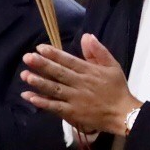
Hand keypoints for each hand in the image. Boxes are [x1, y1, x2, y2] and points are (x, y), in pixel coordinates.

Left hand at [20, 35, 138, 136]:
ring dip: (40, 82)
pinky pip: (56, 107)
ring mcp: (76, 99)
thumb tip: (86, 36)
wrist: (123, 113)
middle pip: (59, 73)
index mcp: (89, 71)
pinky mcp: (73, 113)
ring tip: (25, 76)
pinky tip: (31, 97)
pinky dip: (44, 102)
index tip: (40, 48)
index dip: (54, 54)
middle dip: (42, 65)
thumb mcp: (112, 66)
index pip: (68, 60)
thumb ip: (98, 51)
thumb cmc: (117, 89)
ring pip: (55, 89)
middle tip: (27, 57)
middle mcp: (80, 83)